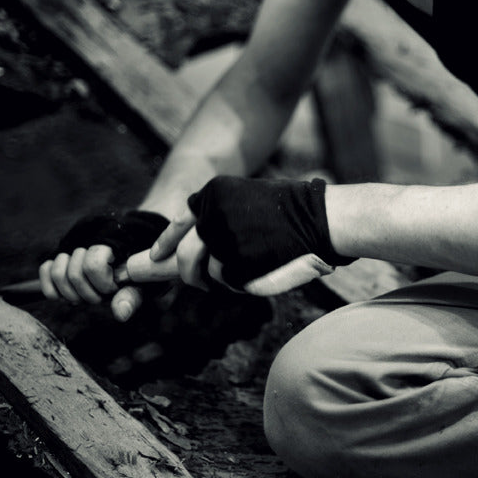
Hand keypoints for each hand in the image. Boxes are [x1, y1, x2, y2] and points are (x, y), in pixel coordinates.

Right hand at [39, 209, 167, 319]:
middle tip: (100, 298)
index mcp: (115, 243)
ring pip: (57, 270)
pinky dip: (51, 286)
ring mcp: (76, 251)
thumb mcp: (148, 285)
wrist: (143, 256)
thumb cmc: (147, 273)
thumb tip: (121, 314)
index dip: (102, 283)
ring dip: (70, 291)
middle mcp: (92, 242)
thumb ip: (133, 296)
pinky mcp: (62, 260)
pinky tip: (63, 296)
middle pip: (75, 272)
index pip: (94, 263)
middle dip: (87, 293)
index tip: (114, 289)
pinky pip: (46, 268)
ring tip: (84, 297)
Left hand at [182, 176, 355, 290]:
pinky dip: (242, 284)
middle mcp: (211, 213)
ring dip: (226, 278)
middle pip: (185, 255)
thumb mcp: (247, 198)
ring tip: (253, 267)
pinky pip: (229, 283)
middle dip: (189, 274)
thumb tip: (195, 247)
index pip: (180, 221)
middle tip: (198, 283)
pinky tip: (262, 270)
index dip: (166, 242)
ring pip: (210, 273)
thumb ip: (219, 215)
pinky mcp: (234, 261)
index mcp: (213, 193)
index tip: (157, 256)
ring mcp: (221, 238)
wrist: (319, 217)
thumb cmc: (291, 210)